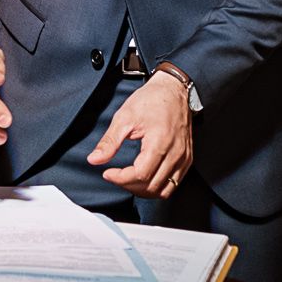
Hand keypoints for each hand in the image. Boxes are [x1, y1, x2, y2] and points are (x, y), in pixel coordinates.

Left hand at [87, 72, 191, 196]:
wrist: (173, 90)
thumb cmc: (151, 100)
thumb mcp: (124, 118)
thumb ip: (109, 142)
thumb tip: (94, 159)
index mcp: (160, 143)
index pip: (140, 175)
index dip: (120, 179)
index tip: (108, 173)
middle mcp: (175, 153)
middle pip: (151, 186)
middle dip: (129, 185)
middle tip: (116, 175)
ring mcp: (184, 158)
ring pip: (163, 190)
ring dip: (143, 190)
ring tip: (129, 179)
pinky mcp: (187, 159)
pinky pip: (173, 184)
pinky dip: (157, 186)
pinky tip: (144, 177)